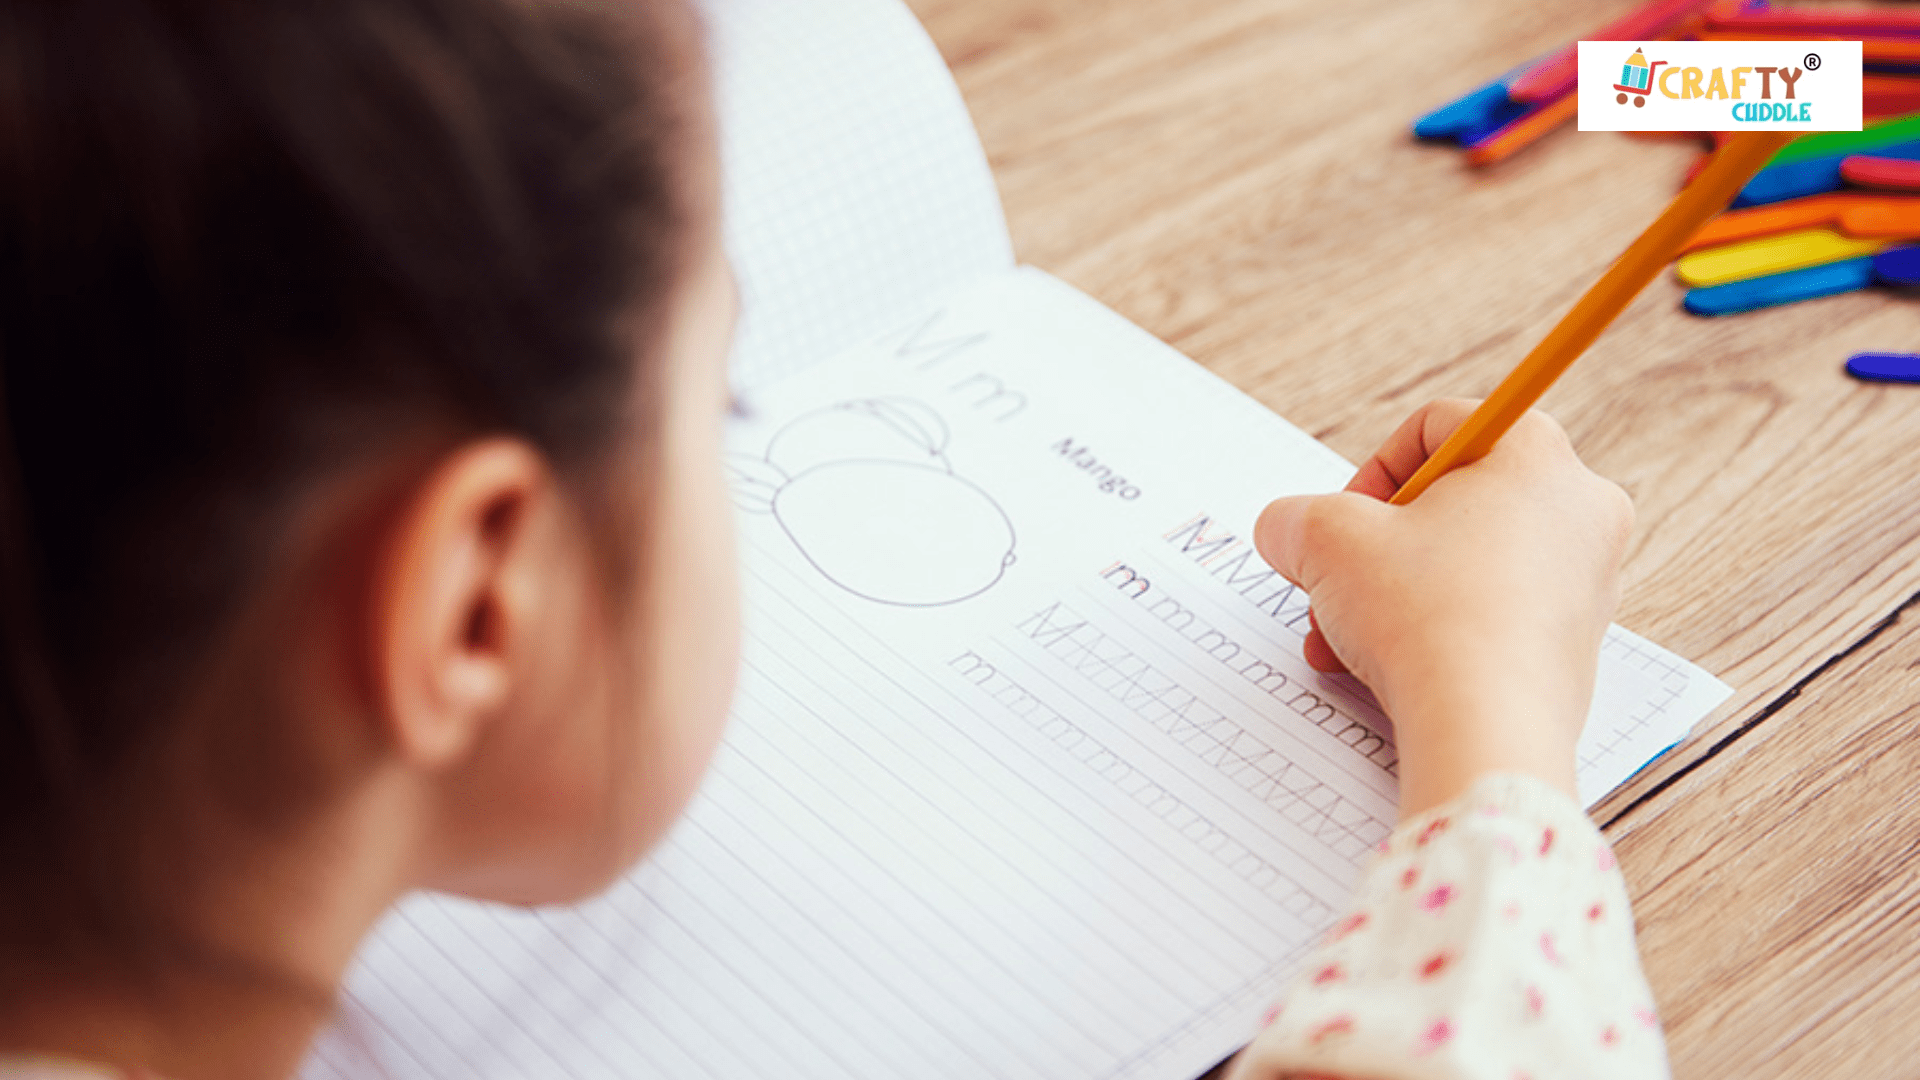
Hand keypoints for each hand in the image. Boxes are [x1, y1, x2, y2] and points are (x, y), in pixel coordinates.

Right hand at [1254, 400, 1632, 818]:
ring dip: (1394, 595)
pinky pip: (1491, 615)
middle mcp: (1579, 506)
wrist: (1487, 730)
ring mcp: (1586, 579)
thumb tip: (1287, 529)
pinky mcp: (1575, 644)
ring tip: (1345, 638)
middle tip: (1338, 581)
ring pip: (1466, 564)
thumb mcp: (1327, 541)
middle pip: (1452, 501)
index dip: (1372, 470)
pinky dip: (1436, 632)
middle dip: (1377, 547)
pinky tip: (1386, 668)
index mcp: (1535, 451)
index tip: (1340, 521)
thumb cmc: (1427, 618)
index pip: (1438, 425)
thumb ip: (1296, 518)